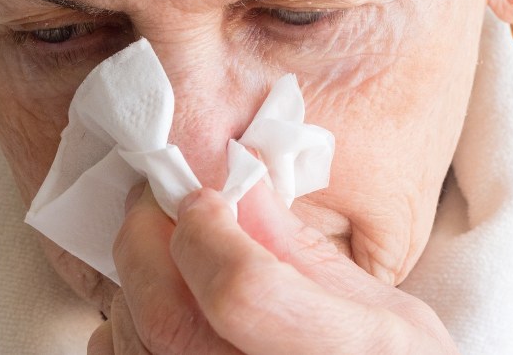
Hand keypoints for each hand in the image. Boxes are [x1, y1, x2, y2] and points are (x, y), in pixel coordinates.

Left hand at [87, 184, 456, 353]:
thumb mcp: (384, 309)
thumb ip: (303, 249)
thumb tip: (239, 176)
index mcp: (341, 353)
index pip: (240, 292)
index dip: (207, 232)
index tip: (206, 197)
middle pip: (168, 320)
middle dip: (149, 242)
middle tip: (163, 203)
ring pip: (135, 342)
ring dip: (136, 283)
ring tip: (169, 257)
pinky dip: (128, 327)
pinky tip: (163, 306)